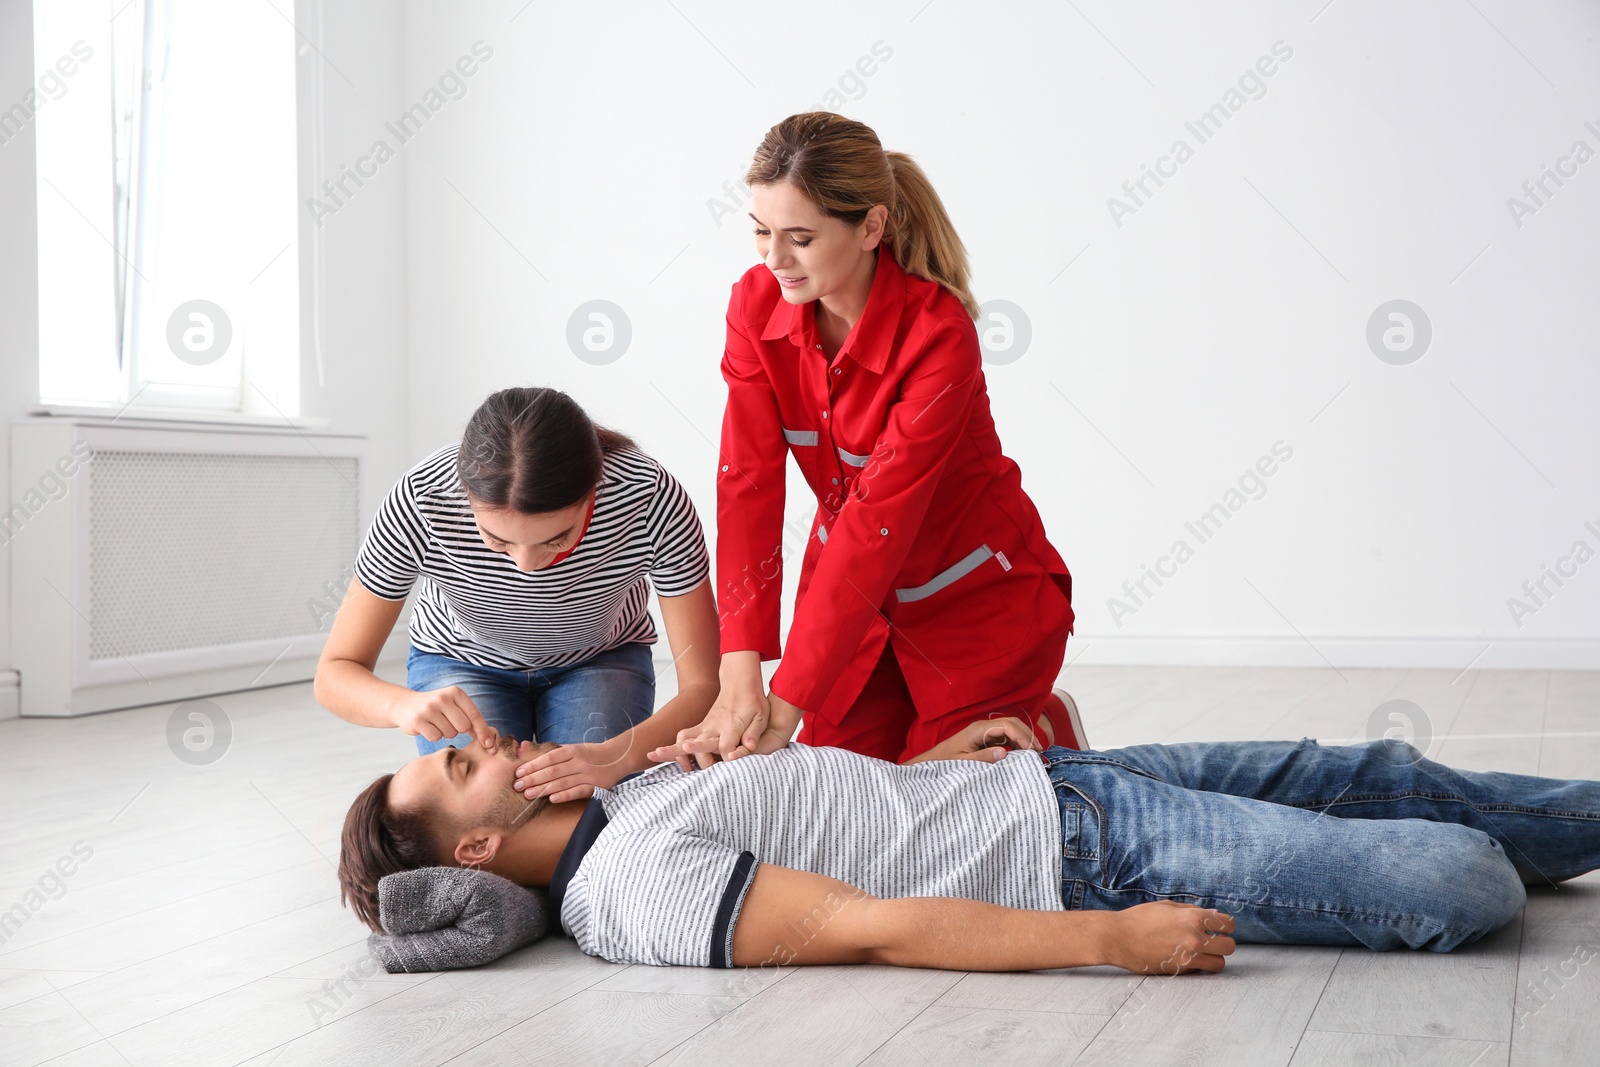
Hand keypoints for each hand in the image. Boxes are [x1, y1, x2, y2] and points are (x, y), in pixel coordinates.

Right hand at [390, 686, 498, 750]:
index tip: (490, 745)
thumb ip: (470, 718)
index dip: (483, 732)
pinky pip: (435, 738)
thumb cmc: (436, 708)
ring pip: (450, 734)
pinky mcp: (418, 720)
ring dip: (445, 732)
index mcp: (455, 692)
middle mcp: (443, 698)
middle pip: (463, 727)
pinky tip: (427, 727)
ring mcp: (429, 708)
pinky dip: (433, 736)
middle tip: (447, 722)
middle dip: (458, 729)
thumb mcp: (453, 705)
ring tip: (435, 722)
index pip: (475, 715)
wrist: (405, 705)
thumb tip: (488, 739)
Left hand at [513, 739, 630, 802]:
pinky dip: (565, 795)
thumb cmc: (589, 754)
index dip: (533, 765)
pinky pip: (578, 792)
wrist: (618, 757)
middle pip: (553, 771)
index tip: (518, 773)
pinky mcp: (595, 787)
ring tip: (528, 794)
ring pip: (562, 782)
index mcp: (572, 751)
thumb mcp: (571, 748)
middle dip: (533, 779)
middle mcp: (579, 762)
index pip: (549, 758)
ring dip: (544, 789)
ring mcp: (588, 775)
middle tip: (517, 786)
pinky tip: (552, 799)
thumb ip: (548, 750)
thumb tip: (523, 745)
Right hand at [648, 679, 771, 767]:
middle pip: (699, 745)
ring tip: (655, 755)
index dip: (726, 758)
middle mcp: (713, 727)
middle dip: (696, 759)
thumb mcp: (760, 716)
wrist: (740, 683)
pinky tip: (665, 755)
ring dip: (670, 748)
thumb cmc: (753, 701)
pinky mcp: (699, 726)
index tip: (728, 766)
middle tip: (696, 774)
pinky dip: (673, 746)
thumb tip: (749, 746)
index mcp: (730, 725)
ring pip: (683, 738)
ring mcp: (704, 726)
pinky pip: (682, 735)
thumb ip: (754, 733)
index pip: (725, 746)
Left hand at [907, 716, 1042, 763]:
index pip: (1006, 726)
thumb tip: (1005, 753)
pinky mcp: (988, 738)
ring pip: (1011, 728)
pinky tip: (1024, 754)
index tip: (1031, 750)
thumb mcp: (964, 762)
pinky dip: (1018, 743)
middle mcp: (984, 727)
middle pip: (1012, 723)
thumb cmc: (947, 761)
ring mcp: (986, 731)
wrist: (935, 760)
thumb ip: (983, 758)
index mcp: (978, 729)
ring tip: (1035, 753)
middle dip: (1027, 735)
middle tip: (1039, 752)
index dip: (1021, 736)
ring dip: (1024, 738)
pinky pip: (1007, 736)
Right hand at [1101, 901, 1236, 974]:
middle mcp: (1195, 939)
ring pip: (1220, 963)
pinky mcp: (1180, 970)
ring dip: (1214, 957)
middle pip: (1230, 946)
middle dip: (1223, 942)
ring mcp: (1189, 957)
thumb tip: (1213, 914)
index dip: (1226, 925)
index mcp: (1193, 918)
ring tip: (1203, 952)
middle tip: (1213, 940)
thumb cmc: (1140, 918)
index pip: (1228, 924)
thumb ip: (1192, 910)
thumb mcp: (1167, 906)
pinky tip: (1187, 957)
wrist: (1119, 938)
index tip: (1220, 926)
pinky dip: (1199, 965)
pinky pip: (1201, 970)